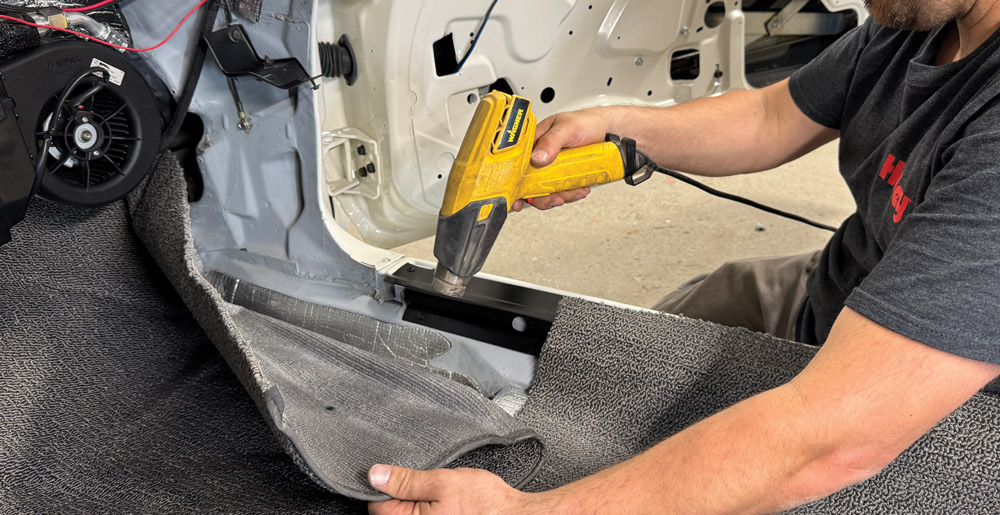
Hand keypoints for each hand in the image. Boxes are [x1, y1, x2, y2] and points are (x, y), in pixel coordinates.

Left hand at [367, 464, 541, 514]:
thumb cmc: (484, 503)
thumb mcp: (442, 482)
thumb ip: (406, 480)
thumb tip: (375, 476)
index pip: (378, 506)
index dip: (388, 486)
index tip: (403, 477)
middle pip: (392, 513)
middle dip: (405, 496)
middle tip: (430, 486)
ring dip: (420, 504)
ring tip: (443, 497)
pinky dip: (432, 510)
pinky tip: (448, 506)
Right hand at [512, 108, 615, 211]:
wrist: (611, 131)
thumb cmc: (588, 122)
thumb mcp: (567, 128)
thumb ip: (551, 141)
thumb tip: (537, 158)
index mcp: (536, 141)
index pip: (518, 163)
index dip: (516, 182)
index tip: (518, 197)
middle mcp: (542, 156)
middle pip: (530, 183)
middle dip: (541, 196)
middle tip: (555, 199)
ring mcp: (554, 168)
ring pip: (547, 190)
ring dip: (560, 196)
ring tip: (574, 192)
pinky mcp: (566, 176)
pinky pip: (563, 190)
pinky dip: (571, 194)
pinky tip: (581, 189)